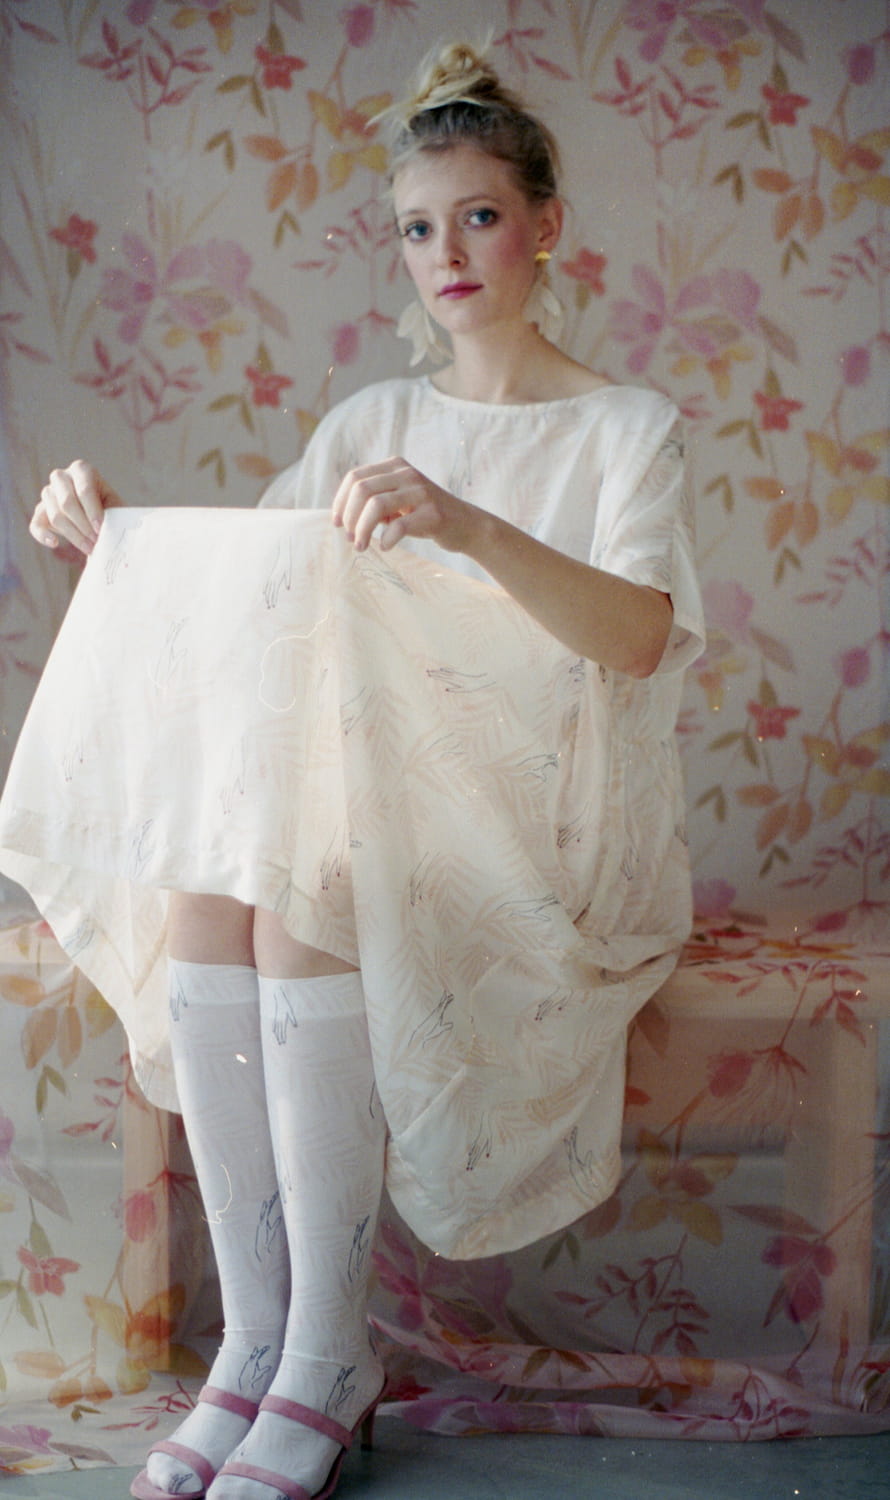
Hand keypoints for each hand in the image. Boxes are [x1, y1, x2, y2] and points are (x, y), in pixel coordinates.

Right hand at [31, 460, 123, 558]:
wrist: (101, 519)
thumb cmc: (112, 511)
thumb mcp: (116, 507)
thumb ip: (114, 513)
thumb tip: (113, 528)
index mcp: (82, 469)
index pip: (84, 489)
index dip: (93, 511)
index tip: (101, 529)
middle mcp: (61, 477)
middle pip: (67, 502)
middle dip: (83, 525)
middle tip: (97, 541)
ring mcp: (48, 493)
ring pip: (55, 516)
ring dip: (73, 535)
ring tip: (90, 547)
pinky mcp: (40, 511)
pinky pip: (36, 524)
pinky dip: (43, 535)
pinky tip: (55, 543)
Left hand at [331, 456, 477, 553]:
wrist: (465, 525)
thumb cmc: (424, 515)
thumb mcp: (397, 500)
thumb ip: (373, 501)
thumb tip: (341, 517)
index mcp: (395, 466)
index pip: (355, 477)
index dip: (340, 502)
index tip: (337, 524)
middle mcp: (407, 474)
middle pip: (362, 490)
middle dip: (349, 517)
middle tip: (350, 539)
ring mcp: (421, 492)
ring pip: (376, 505)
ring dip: (362, 530)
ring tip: (361, 546)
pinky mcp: (432, 514)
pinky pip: (399, 526)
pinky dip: (387, 539)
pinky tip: (385, 547)